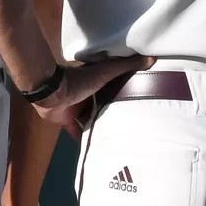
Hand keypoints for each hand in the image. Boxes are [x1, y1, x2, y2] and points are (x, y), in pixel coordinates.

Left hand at [32, 54, 151, 131]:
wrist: (53, 92)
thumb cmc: (80, 80)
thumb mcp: (107, 71)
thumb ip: (126, 66)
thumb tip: (151, 58)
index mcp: (95, 82)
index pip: (111, 87)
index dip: (122, 92)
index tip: (137, 100)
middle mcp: (86, 95)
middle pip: (100, 105)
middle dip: (110, 112)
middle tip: (128, 123)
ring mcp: (75, 108)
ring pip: (89, 119)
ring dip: (98, 126)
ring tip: (115, 137)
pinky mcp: (66, 120)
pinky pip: (76, 131)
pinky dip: (83, 138)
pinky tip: (94, 147)